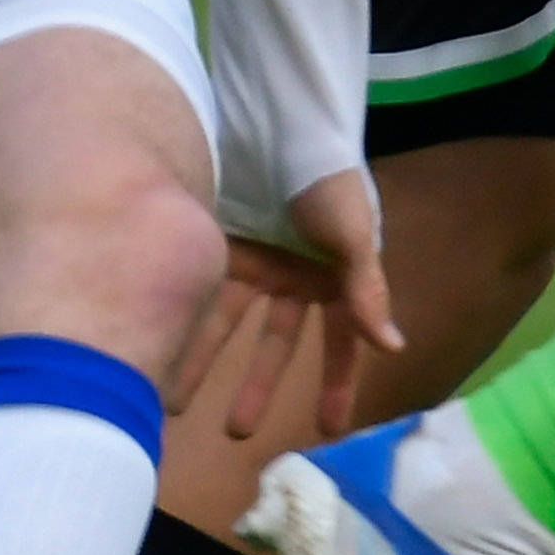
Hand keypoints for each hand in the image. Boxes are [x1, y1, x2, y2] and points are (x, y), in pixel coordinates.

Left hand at [158, 170, 399, 444]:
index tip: (328, 431)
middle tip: (237, 435)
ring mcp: (254, 261)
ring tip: (175, 404)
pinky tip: (161, 348)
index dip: (335, 385)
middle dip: (256, 388)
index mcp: (334, 278)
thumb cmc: (328, 179)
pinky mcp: (217, 243)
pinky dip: (182, 319)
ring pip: (227, 323)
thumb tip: (393, 349)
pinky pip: (199, 288)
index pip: (338, 344)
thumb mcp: (354, 234)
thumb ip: (367, 291)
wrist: (280, 119)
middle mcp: (293, 276)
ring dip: (205, 362)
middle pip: (274, 344)